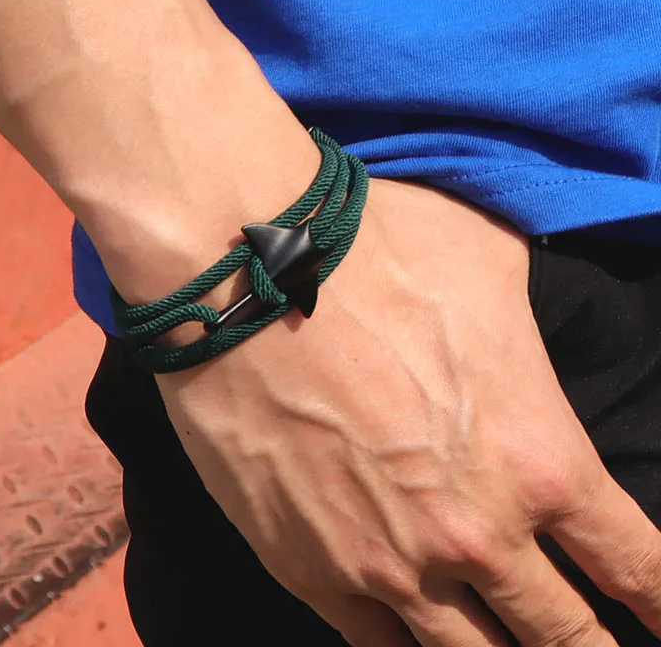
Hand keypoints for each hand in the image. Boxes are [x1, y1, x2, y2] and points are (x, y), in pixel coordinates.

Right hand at [150, 178, 660, 645]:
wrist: (244, 278)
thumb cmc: (371, 255)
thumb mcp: (489, 264)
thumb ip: (528, 330)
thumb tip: (525, 346)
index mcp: (538, 458)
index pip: (637, 567)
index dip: (660, 602)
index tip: (660, 618)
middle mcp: (474, 533)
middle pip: (563, 635)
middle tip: (590, 644)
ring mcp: (389, 566)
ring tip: (502, 639)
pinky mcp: (309, 570)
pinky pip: (377, 645)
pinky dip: (405, 640)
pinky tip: (413, 629)